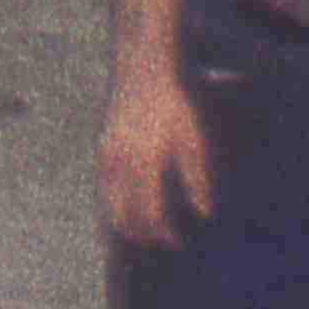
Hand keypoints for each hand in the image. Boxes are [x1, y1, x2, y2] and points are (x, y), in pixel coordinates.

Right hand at [99, 57, 215, 246]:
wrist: (147, 67)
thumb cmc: (177, 102)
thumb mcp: (195, 139)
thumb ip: (198, 178)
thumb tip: (205, 213)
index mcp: (145, 165)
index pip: (150, 214)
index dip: (164, 232)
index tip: (177, 241)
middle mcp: (121, 164)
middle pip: (124, 214)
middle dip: (141, 233)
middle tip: (160, 240)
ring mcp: (108, 155)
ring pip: (108, 201)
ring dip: (124, 220)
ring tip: (141, 230)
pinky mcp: (104, 146)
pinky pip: (104, 184)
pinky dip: (114, 200)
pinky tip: (125, 202)